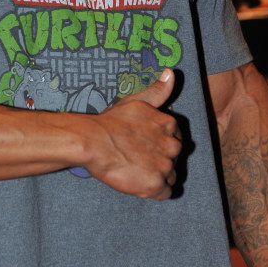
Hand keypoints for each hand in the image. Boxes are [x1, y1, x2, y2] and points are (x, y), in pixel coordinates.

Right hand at [86, 68, 181, 198]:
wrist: (92, 142)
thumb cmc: (111, 122)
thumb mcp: (136, 101)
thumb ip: (158, 91)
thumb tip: (172, 73)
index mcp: (169, 124)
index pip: (175, 139)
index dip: (159, 144)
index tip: (144, 145)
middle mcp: (172, 145)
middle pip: (174, 158)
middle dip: (160, 160)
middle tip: (137, 159)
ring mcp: (165, 166)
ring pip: (170, 176)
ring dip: (157, 176)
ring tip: (136, 171)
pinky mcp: (155, 185)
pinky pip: (165, 193)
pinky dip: (153, 191)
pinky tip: (138, 182)